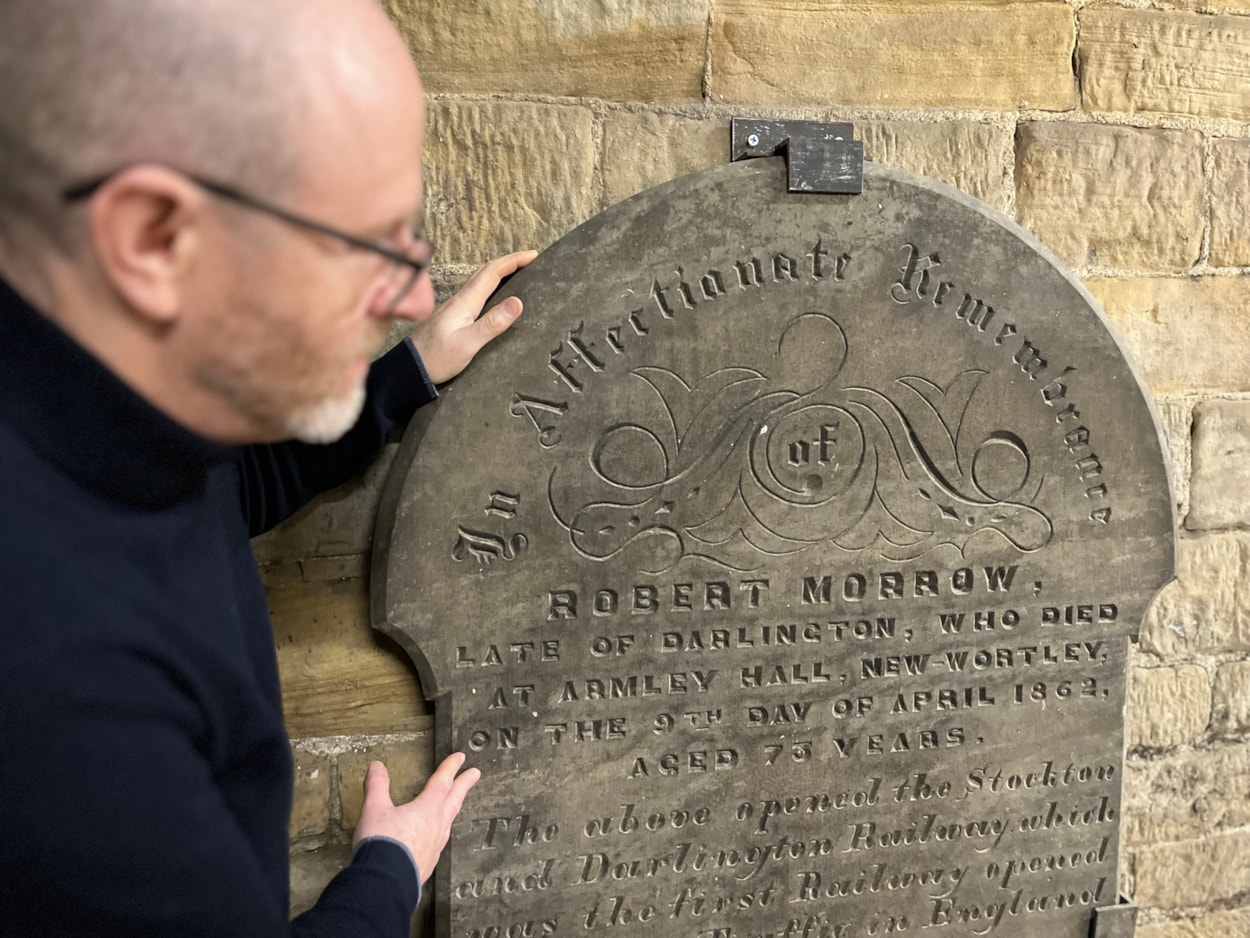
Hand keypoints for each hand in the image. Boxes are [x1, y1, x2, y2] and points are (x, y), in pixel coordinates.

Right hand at [353, 753, 480, 883]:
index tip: (460, 757)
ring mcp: (435, 847)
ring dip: (453, 808)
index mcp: (426, 809)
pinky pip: (439, 843)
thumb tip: (377, 767)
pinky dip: (440, 833)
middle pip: (454, 800)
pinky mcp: (428, 864)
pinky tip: (435, 839)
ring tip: (454, 805)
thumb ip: (377, 786)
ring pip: (448, 822)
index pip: (442, 782)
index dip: (451, 767)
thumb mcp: (374, 809)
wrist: (384, 883)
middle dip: (464, 784)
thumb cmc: (382, 844)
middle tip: (475, 773)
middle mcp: (436, 826)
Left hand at [412, 249, 537, 383]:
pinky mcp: (454, 317)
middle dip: (509, 262)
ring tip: (517, 273)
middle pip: (486, 272)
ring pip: (480, 282)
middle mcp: (460, 300)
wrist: (410, 369)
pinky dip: (491, 286)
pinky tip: (495, 294)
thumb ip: (492, 324)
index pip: (492, 272)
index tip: (533, 255)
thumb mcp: (468, 343)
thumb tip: (517, 303)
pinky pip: (476, 294)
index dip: (514, 261)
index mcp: (465, 302)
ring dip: (500, 273)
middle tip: (529, 260)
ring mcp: (456, 307)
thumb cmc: (436, 358)